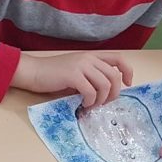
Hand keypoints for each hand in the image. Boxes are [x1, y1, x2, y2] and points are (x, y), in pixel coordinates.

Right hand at [12, 52, 132, 107]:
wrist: (33, 72)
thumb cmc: (52, 75)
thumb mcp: (76, 72)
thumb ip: (92, 77)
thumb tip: (106, 92)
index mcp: (91, 56)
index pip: (118, 59)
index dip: (127, 71)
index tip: (127, 84)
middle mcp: (88, 58)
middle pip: (114, 76)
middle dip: (114, 93)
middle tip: (104, 103)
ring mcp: (81, 65)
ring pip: (105, 85)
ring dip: (101, 99)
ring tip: (91, 105)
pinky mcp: (72, 75)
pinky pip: (91, 91)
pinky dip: (90, 101)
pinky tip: (83, 104)